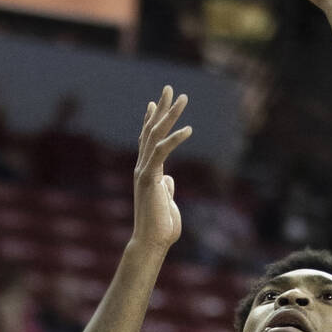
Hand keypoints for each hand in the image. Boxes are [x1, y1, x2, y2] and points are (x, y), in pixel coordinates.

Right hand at [132, 85, 190, 252]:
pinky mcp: (150, 178)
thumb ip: (166, 187)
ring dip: (169, 115)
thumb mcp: (166, 201)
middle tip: (170, 89)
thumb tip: (168, 179)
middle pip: (150, 130)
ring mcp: (144, 172)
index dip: (151, 120)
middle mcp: (142, 168)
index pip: (147, 140)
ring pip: (155, 135)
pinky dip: (175, 139)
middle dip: (161, 109)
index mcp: (147, 172)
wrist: (152, 242)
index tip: (154, 102)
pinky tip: (188, 129)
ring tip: (182, 98)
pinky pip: (161, 152)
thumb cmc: (161, 226)